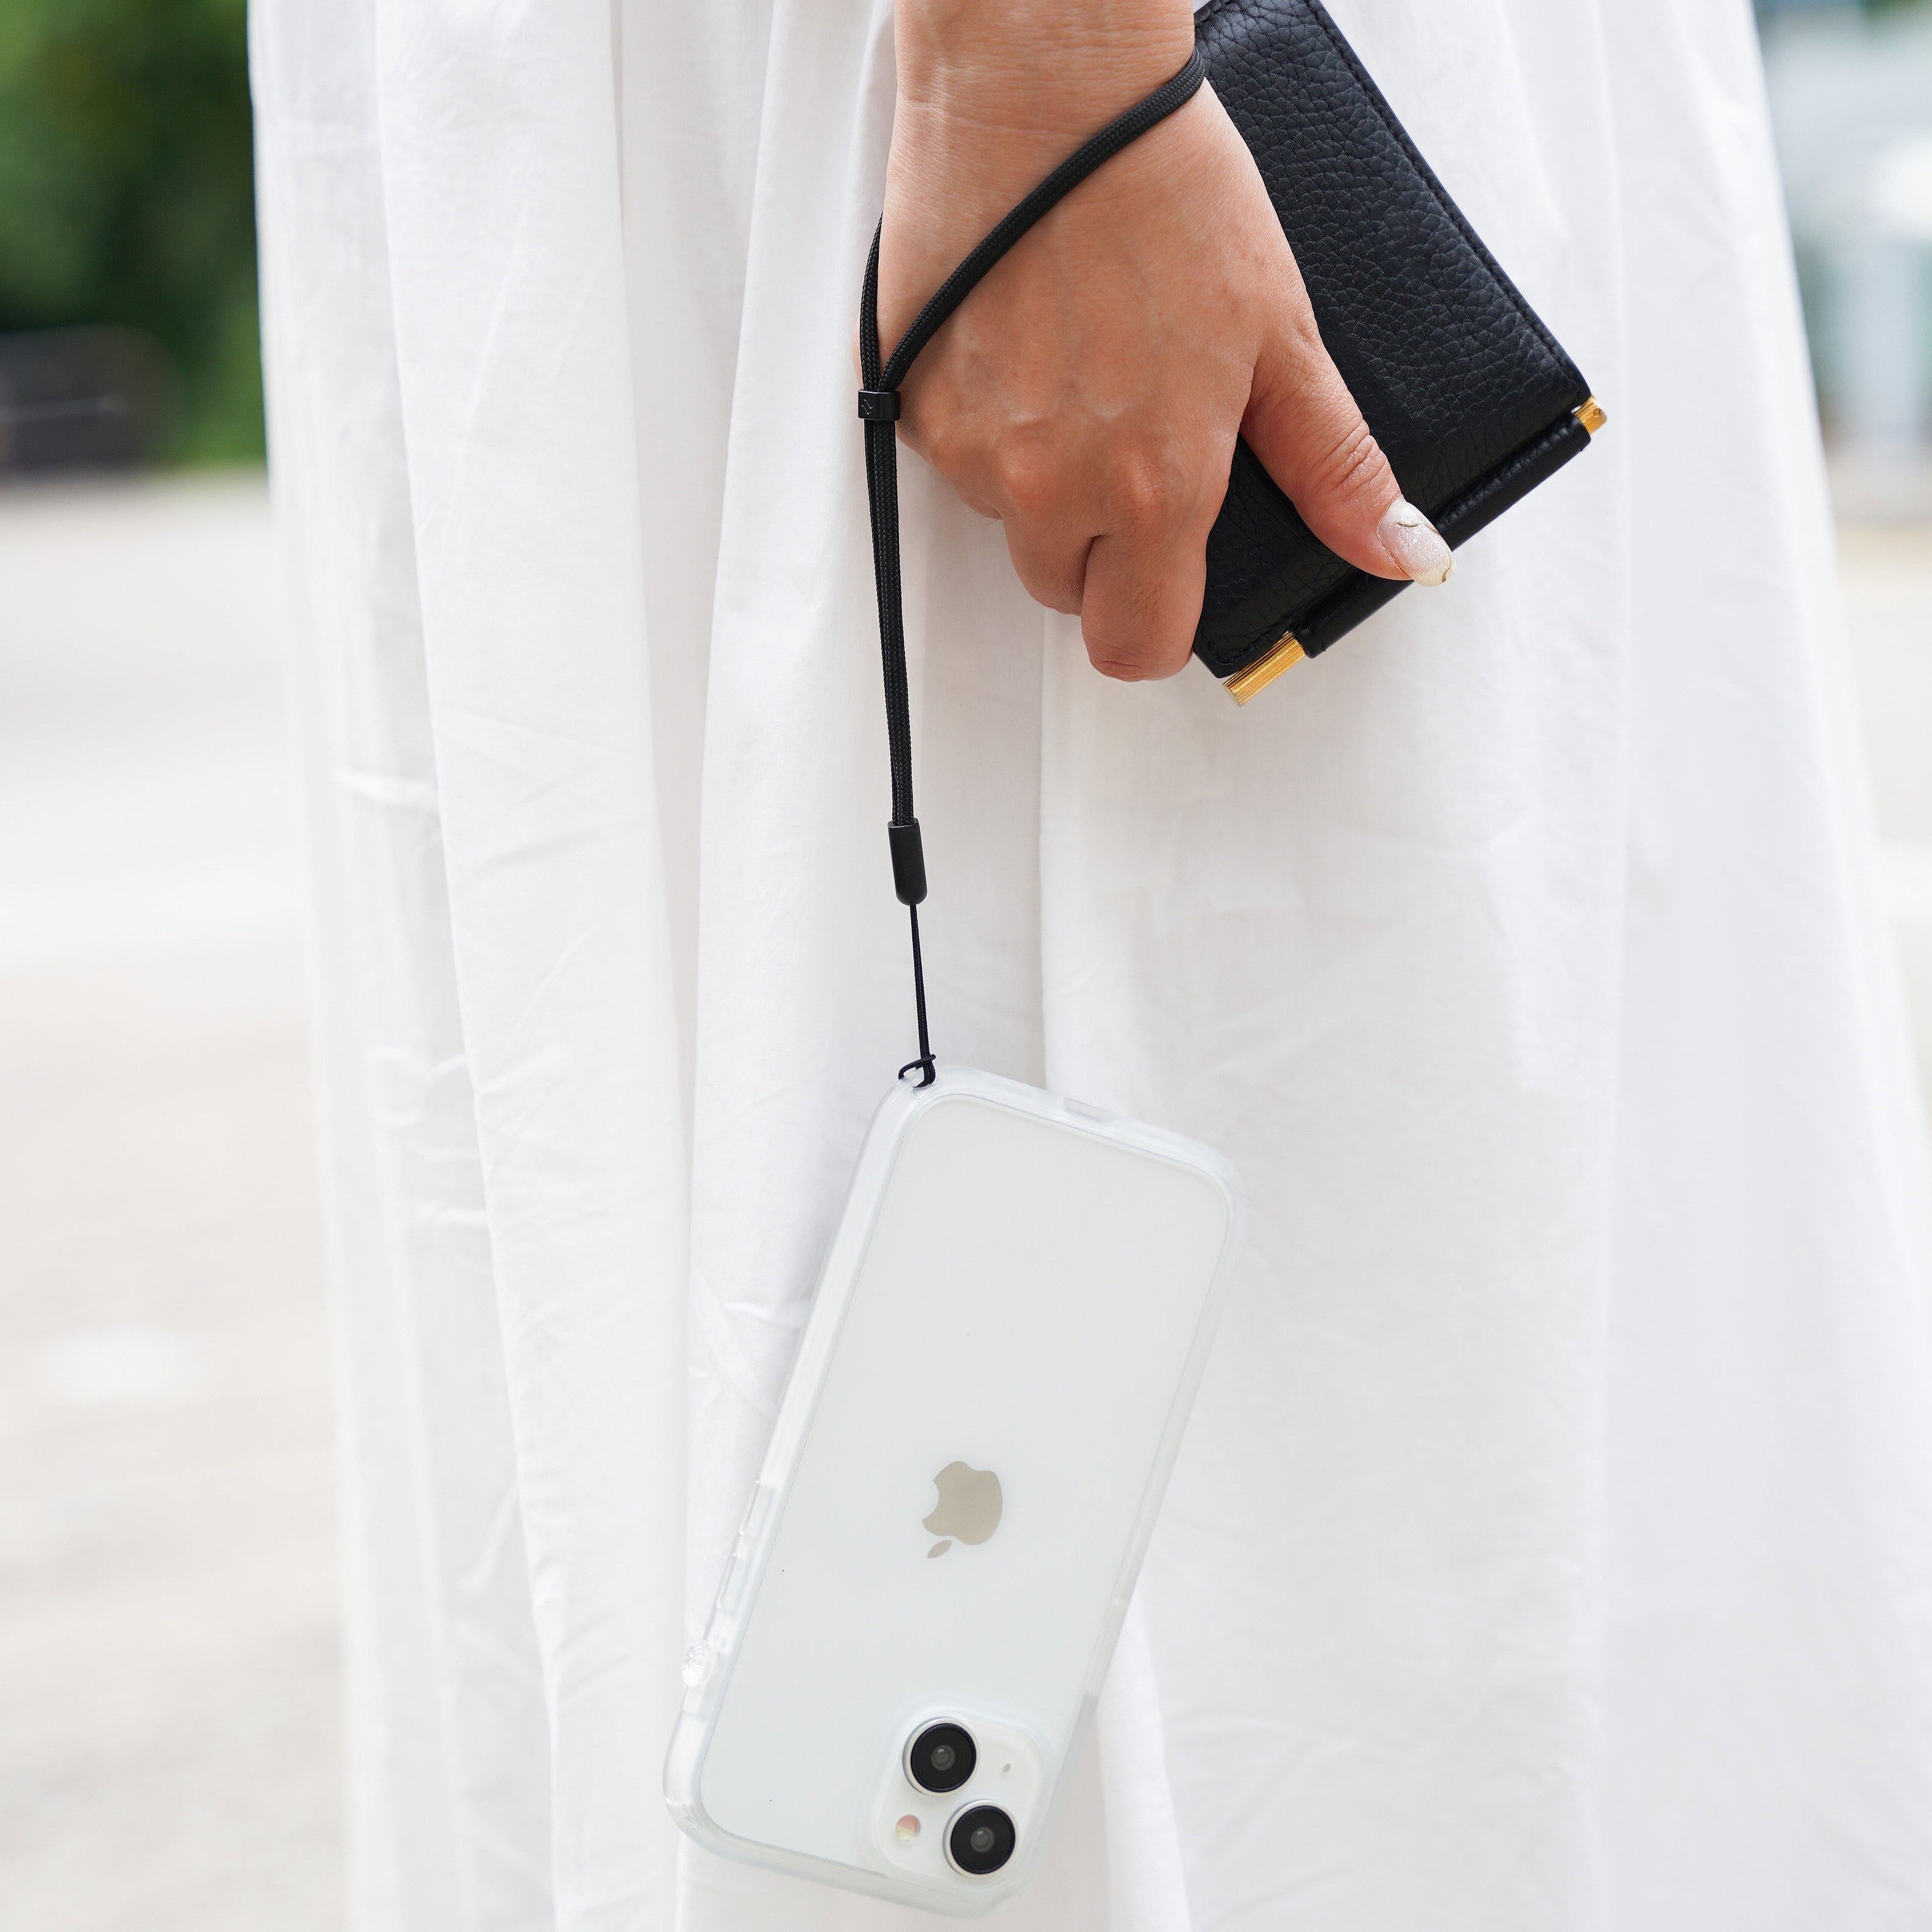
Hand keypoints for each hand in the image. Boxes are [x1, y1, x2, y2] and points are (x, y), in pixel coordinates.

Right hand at [880, 0, 1452, 681]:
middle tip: (1129, 443)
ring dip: (1040, 474)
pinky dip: (985, 418)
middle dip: (1098, 546)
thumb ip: (1333, 464)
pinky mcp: (910, 400)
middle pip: (1065, 589)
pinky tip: (1021, 338)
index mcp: (1154, 487)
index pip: (1137, 646)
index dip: (1158, 623)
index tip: (1167, 580)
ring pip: (1007, 519)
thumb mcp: (1280, 333)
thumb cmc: (1159, 185)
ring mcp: (970, 448)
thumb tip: (1401, 552)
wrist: (1044, 82)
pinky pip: (951, 453)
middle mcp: (1051, 485)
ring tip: (1077, 364)